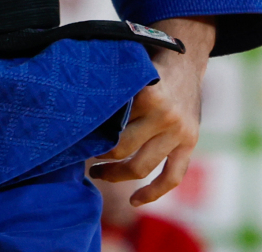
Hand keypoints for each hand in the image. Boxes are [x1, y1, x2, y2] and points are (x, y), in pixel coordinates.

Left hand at [90, 16, 216, 205]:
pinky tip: (135, 201)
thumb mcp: (129, 69)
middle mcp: (165, 115)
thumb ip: (110, 86)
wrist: (185, 61)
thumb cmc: (146, 65)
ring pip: (142, 167)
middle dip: (100, 156)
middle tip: (83, 155)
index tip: (73, 137)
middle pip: (122, 148)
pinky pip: (172, 177)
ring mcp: (179, 132)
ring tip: (98, 173)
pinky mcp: (190, 144)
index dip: (90, 134)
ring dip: (116, 175)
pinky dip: (154, 193)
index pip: (111, 123)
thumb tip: (71, 104)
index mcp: (147, 94)